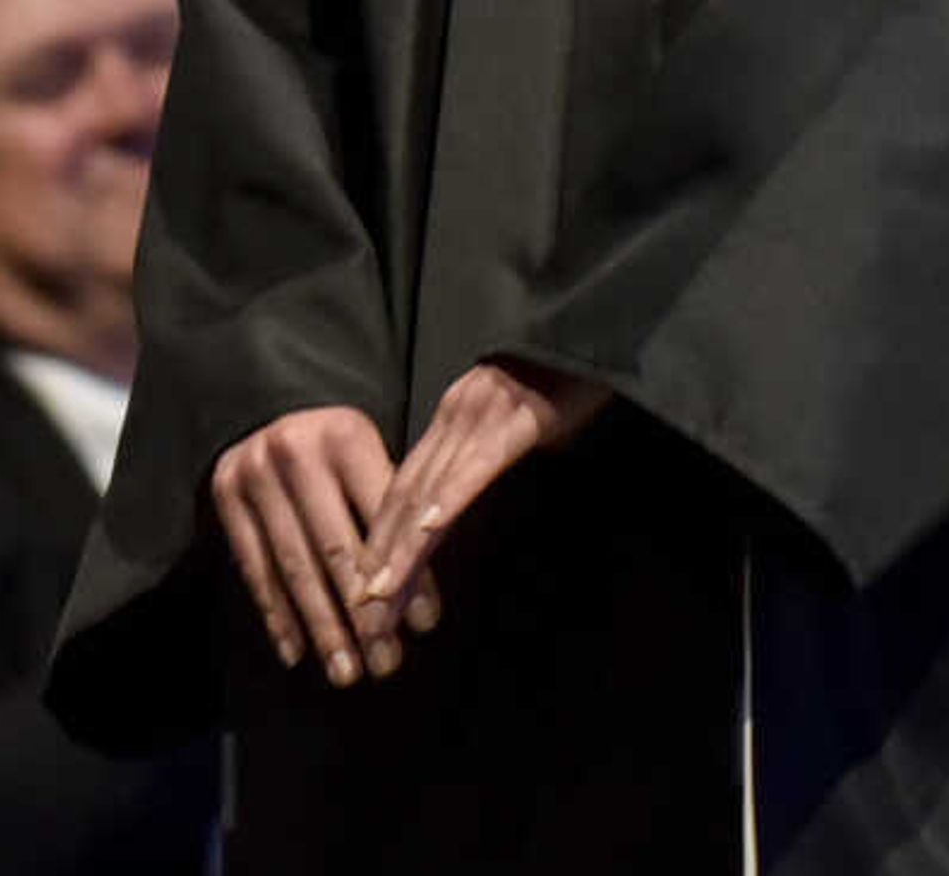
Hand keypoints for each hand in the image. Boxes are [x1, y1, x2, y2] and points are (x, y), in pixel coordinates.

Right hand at [210, 404, 399, 684]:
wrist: (262, 409)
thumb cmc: (335, 452)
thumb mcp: (369, 461)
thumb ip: (393, 518)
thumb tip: (419, 608)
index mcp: (347, 437)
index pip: (383, 517)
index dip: (405, 572)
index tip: (424, 627)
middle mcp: (298, 452)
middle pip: (336, 547)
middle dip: (363, 613)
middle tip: (384, 663)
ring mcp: (257, 475)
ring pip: (295, 566)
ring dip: (322, 627)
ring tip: (345, 671)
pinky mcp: (226, 497)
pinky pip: (255, 568)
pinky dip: (277, 615)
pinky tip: (295, 652)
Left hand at [350, 358, 608, 630]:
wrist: (588, 334)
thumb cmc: (566, 383)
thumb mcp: (516, 427)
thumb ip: (487, 460)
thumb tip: (469, 498)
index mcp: (450, 427)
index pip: (402, 495)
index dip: (379, 544)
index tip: (362, 593)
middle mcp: (453, 423)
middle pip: (403, 502)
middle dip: (378, 560)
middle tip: (360, 614)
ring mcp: (478, 420)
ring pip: (428, 494)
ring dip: (400, 548)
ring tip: (379, 595)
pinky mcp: (512, 423)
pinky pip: (472, 470)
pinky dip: (445, 503)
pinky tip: (426, 534)